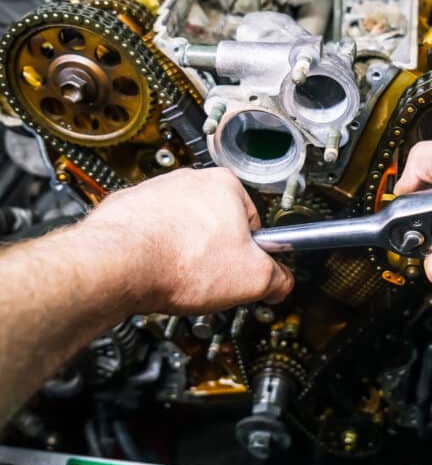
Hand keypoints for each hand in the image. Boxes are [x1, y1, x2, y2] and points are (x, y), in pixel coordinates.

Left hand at [84, 167, 292, 314]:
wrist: (116, 266)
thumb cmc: (178, 262)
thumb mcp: (251, 279)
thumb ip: (276, 279)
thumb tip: (280, 282)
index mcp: (225, 186)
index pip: (254, 220)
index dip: (251, 252)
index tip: (245, 269)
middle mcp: (189, 181)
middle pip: (216, 222)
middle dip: (215, 251)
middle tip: (211, 278)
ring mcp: (155, 192)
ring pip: (181, 228)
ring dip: (183, 252)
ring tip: (180, 278)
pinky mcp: (127, 209)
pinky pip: (150, 234)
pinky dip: (153, 252)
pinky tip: (155, 272)